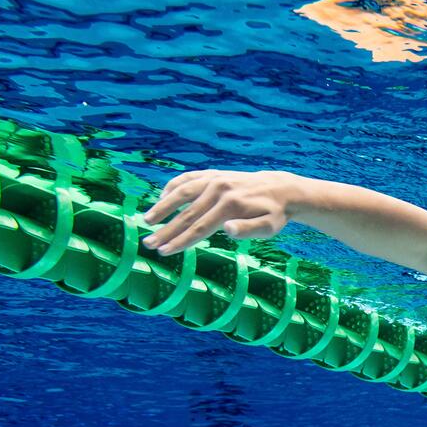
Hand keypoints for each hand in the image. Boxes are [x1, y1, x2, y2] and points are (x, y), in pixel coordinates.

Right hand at [142, 168, 293, 253]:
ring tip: (147, 220)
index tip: (164, 252)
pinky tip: (162, 197)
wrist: (280, 188)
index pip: (199, 228)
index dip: (180, 241)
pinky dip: (173, 186)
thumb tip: (227, 229)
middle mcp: (219, 189)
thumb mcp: (269, 226)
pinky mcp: (212, 174)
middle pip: (186, 214)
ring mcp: (214, 179)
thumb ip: (248, 229)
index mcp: (230, 205)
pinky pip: (188, 178)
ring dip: (162, 206)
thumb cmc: (273, 214)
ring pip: (182, 192)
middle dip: (166, 230)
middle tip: (148, 244)